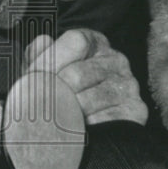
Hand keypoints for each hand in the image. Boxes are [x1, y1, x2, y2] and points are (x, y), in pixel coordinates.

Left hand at [24, 28, 147, 125]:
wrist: (88, 126)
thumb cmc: (61, 89)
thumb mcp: (46, 68)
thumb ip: (39, 54)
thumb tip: (43, 42)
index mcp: (94, 42)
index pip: (75, 41)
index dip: (50, 60)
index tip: (31, 76)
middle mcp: (116, 59)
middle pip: (76, 74)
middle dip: (53, 92)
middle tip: (39, 104)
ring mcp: (128, 84)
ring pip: (87, 100)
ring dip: (67, 112)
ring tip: (57, 117)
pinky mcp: (136, 110)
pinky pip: (103, 120)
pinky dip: (85, 127)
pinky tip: (77, 128)